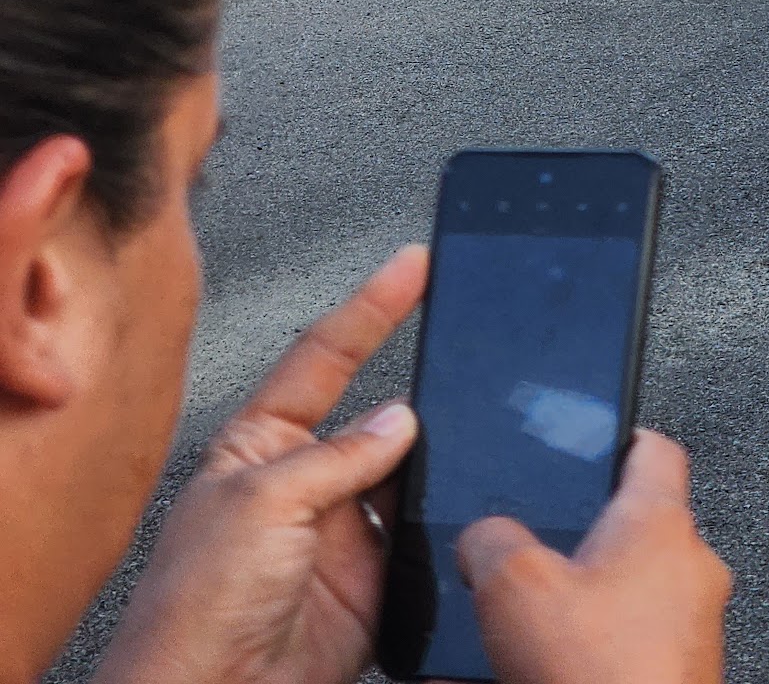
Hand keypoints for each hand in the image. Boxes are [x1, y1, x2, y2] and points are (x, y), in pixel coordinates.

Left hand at [97, 245, 427, 683]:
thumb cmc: (193, 610)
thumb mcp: (262, 505)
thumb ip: (338, 458)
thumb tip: (398, 419)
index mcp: (258, 447)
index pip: (325, 357)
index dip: (372, 307)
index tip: (415, 264)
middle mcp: (302, 485)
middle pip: (374, 417)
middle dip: (417, 388)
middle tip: (463, 351)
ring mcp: (339, 537)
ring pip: (407, 477)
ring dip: (436, 465)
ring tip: (466, 444)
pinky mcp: (370, 588)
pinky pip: (420, 541)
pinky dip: (444, 528)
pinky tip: (458, 515)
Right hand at [458, 429, 732, 683]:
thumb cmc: (601, 679)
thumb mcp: (514, 587)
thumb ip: (492, 539)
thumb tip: (485, 538)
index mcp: (661, 522)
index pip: (654, 447)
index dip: (617, 436)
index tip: (591, 438)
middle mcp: (692, 570)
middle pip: (637, 527)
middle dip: (584, 538)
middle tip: (538, 546)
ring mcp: (693, 632)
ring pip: (633, 593)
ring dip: (587, 602)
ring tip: (532, 623)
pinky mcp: (678, 678)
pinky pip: (632, 647)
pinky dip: (592, 653)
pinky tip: (544, 670)